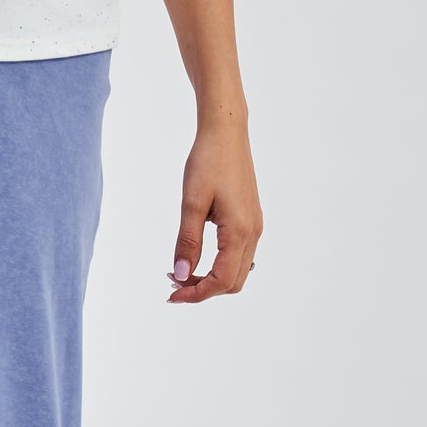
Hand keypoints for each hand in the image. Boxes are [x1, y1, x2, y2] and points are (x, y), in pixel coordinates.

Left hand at [167, 109, 261, 302]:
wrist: (227, 133)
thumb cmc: (207, 162)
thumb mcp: (192, 203)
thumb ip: (187, 241)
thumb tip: (182, 275)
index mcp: (240, 231)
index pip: (221, 281)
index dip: (196, 293)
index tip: (171, 293)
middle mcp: (253, 233)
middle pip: (233, 282)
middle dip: (203, 290)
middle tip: (173, 282)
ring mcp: (255, 226)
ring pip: (237, 271)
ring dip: (211, 278)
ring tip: (182, 270)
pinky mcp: (250, 219)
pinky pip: (239, 255)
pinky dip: (219, 264)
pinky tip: (198, 255)